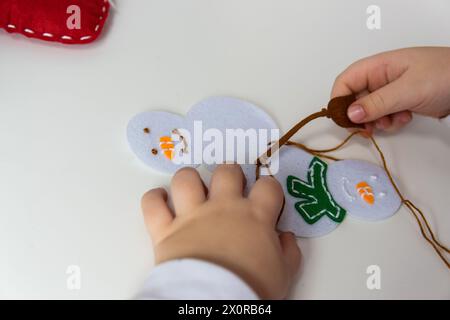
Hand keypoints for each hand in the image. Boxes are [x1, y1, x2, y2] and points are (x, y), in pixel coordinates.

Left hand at [141, 164, 300, 298]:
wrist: (214, 301)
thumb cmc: (251, 287)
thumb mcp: (283, 274)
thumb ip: (289, 252)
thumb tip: (286, 237)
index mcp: (254, 216)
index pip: (267, 186)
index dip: (269, 187)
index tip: (266, 197)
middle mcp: (223, 207)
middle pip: (227, 172)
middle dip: (230, 174)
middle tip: (231, 188)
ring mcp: (191, 215)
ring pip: (186, 179)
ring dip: (189, 180)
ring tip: (193, 190)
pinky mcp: (165, 229)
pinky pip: (152, 204)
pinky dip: (154, 198)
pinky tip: (160, 199)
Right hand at [332, 47, 449, 131]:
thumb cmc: (443, 76)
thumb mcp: (407, 90)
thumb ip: (377, 103)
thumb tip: (349, 115)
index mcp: (377, 66)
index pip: (346, 81)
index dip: (340, 100)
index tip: (344, 119)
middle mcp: (380, 77)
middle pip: (355, 98)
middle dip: (360, 116)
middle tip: (367, 129)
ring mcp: (391, 90)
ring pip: (369, 110)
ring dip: (377, 121)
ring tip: (393, 122)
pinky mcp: (401, 101)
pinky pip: (384, 114)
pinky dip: (390, 121)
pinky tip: (404, 119)